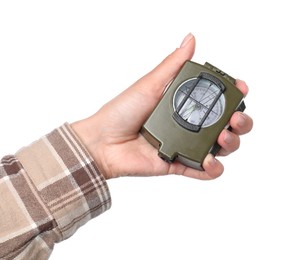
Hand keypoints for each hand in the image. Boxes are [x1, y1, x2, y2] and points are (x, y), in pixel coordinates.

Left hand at [71, 33, 252, 179]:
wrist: (103, 142)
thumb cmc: (121, 111)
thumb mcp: (150, 84)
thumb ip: (173, 65)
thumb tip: (190, 39)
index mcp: (184, 105)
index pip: (218, 101)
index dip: (234, 97)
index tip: (241, 91)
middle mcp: (188, 125)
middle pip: (227, 126)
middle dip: (241, 122)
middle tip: (235, 118)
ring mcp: (185, 146)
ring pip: (220, 149)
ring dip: (231, 144)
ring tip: (223, 138)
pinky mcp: (178, 165)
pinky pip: (202, 172)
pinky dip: (213, 169)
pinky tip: (210, 161)